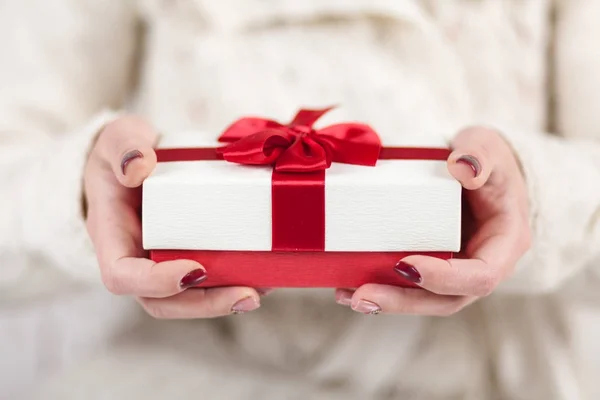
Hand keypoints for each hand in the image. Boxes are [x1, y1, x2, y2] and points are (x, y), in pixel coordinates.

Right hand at [84, 116, 262, 317]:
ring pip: (188, 298)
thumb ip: (123, 147)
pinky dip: (235, 280)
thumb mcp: (116, 137)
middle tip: (248, 295)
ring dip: (225, 300)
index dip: (155, 283)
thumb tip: (139, 166)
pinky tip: (266, 274)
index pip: (121, 276)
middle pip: (162, 302)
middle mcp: (136, 258)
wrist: (135, 158)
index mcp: (112, 236)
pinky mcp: (186, 254)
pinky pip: (207, 280)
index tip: (195, 269)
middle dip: (205, 305)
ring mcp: (162, 261)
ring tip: (264, 288)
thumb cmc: (119, 151)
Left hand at [335, 127, 530, 314]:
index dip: (444, 278)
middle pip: (446, 300)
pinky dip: (380, 287)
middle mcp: (481, 265)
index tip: (405, 265)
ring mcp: (456, 270)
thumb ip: (480, 155)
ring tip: (347, 296)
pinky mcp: (433, 265)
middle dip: (403, 301)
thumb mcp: (487, 146)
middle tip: (362, 296)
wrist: (479, 165)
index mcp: (504, 244)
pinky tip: (345, 287)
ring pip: (424, 299)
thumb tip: (463, 168)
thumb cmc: (487, 158)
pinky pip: (409, 285)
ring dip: (386, 301)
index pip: (481, 276)